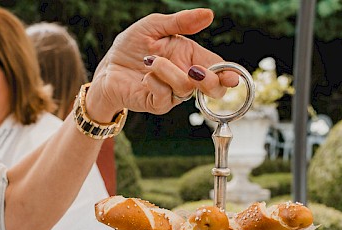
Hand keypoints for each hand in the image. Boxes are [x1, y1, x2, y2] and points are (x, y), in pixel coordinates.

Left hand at [85, 9, 240, 122]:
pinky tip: (145, 76)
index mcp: (191, 57)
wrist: (108, 65)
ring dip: (168, 72)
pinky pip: (165, 97)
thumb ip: (182, 22)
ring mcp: (172, 93)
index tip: (233, 78)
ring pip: (185, 89)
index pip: (218, 68)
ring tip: (149, 60)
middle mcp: (186, 77)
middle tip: (195, 70)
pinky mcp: (156, 103)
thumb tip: (209, 14)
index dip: (228, 75)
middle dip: (210, 81)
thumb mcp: (155, 26)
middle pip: (212, 89)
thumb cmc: (132, 46)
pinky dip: (156, 83)